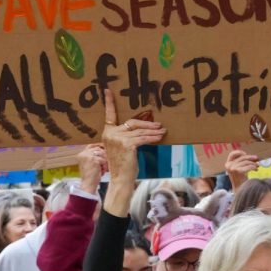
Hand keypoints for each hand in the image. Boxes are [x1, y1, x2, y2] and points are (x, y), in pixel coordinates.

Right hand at [76, 143, 107, 193]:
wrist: (88, 184)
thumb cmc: (91, 175)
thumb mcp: (90, 163)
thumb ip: (94, 156)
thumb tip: (105, 149)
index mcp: (81, 154)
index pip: (91, 146)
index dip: (98, 146)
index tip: (104, 148)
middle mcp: (83, 154)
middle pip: (98, 149)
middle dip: (104, 156)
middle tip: (104, 165)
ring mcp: (88, 156)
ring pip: (102, 154)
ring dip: (105, 162)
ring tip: (102, 169)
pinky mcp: (94, 160)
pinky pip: (104, 160)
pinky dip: (105, 166)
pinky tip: (101, 171)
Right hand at [101, 89, 164, 217]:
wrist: (120, 180)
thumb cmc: (122, 165)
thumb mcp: (121, 148)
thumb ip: (126, 137)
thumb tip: (142, 129)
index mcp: (107, 133)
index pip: (109, 115)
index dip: (110, 102)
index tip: (108, 90)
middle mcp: (111, 134)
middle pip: (132, 122)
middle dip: (147, 123)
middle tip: (158, 125)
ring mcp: (118, 139)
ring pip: (140, 131)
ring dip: (153, 131)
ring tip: (163, 131)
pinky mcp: (128, 144)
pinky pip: (144, 138)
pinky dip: (153, 137)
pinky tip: (160, 137)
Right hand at [224, 150, 258, 190]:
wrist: (240, 190)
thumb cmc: (241, 180)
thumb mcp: (239, 169)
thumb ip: (242, 162)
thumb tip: (253, 157)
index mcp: (228, 164)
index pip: (232, 154)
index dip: (239, 152)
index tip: (245, 153)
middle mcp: (229, 165)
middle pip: (242, 157)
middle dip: (251, 158)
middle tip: (257, 158)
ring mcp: (232, 168)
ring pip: (246, 162)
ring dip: (253, 164)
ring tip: (257, 166)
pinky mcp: (237, 171)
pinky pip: (248, 166)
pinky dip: (253, 167)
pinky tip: (256, 169)